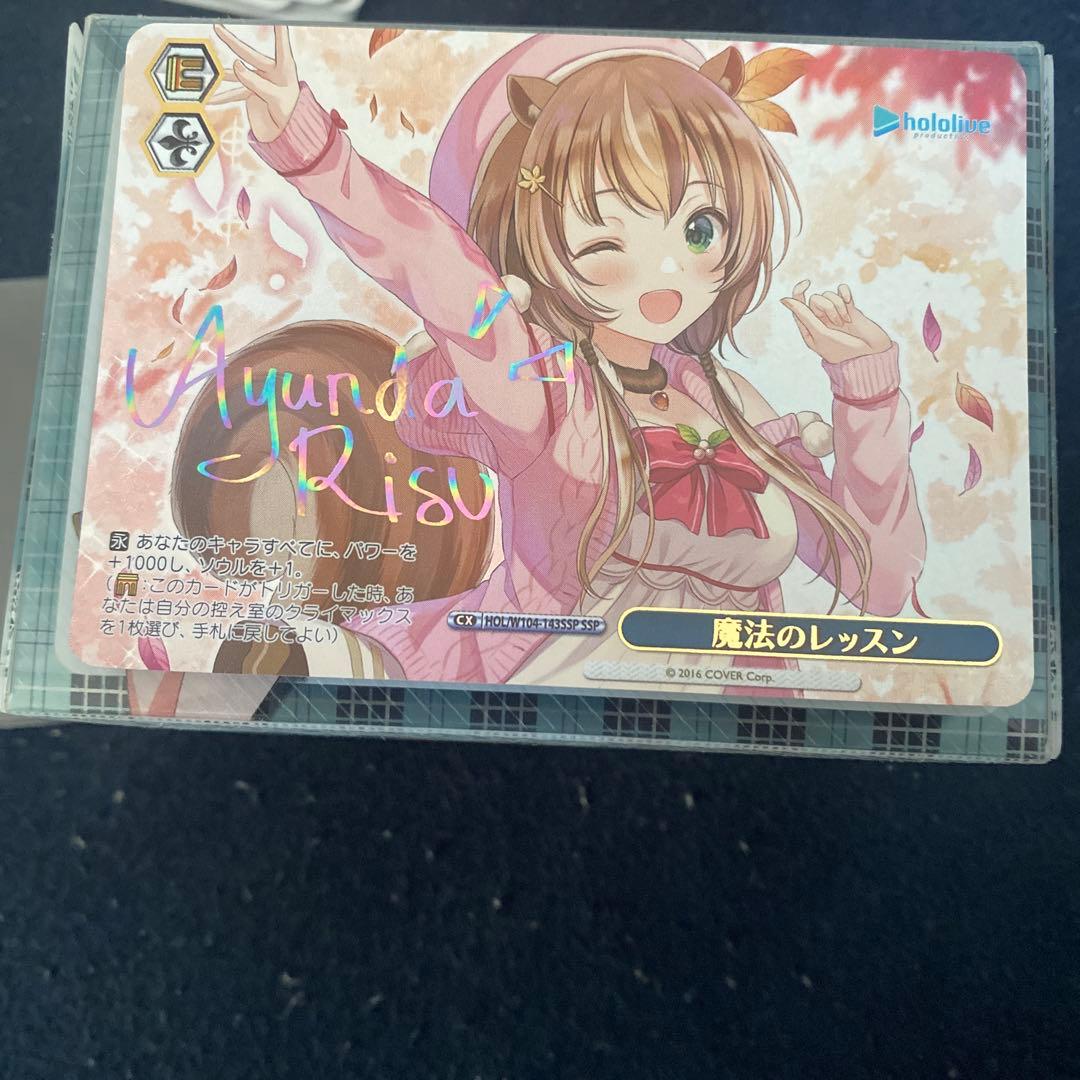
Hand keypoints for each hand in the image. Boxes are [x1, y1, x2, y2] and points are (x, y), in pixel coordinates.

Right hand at [208, 25, 299, 143]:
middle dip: (232, 41)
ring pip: (238, 73)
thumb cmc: (293, 115)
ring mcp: (260, 81)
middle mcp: (271, 72)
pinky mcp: (252, 92)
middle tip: (218, 28)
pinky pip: (236, 92)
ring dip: (223, 72)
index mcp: (284, 69)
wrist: (291, 134)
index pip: (281, 45)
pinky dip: (224, 96)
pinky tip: (212, 97)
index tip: (276, 17)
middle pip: (249, 54)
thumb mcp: (276, 98)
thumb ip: (256, 83)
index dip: (278, 30)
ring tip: (209, 65)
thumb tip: (235, 65)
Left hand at [781, 281, 891, 363]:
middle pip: (815, 299)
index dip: (799, 291)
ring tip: (846, 322)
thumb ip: (803, 315)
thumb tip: (784, 299)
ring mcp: (835, 313)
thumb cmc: (842, 348)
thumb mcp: (819, 333)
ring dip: (838, 306)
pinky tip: (849, 303)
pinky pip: (842, 290)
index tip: (806, 283)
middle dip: (827, 308)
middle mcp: (820, 320)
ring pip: (829, 295)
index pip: (798, 306)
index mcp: (809, 329)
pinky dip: (845, 294)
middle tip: (837, 324)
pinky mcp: (849, 307)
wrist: (871, 352)